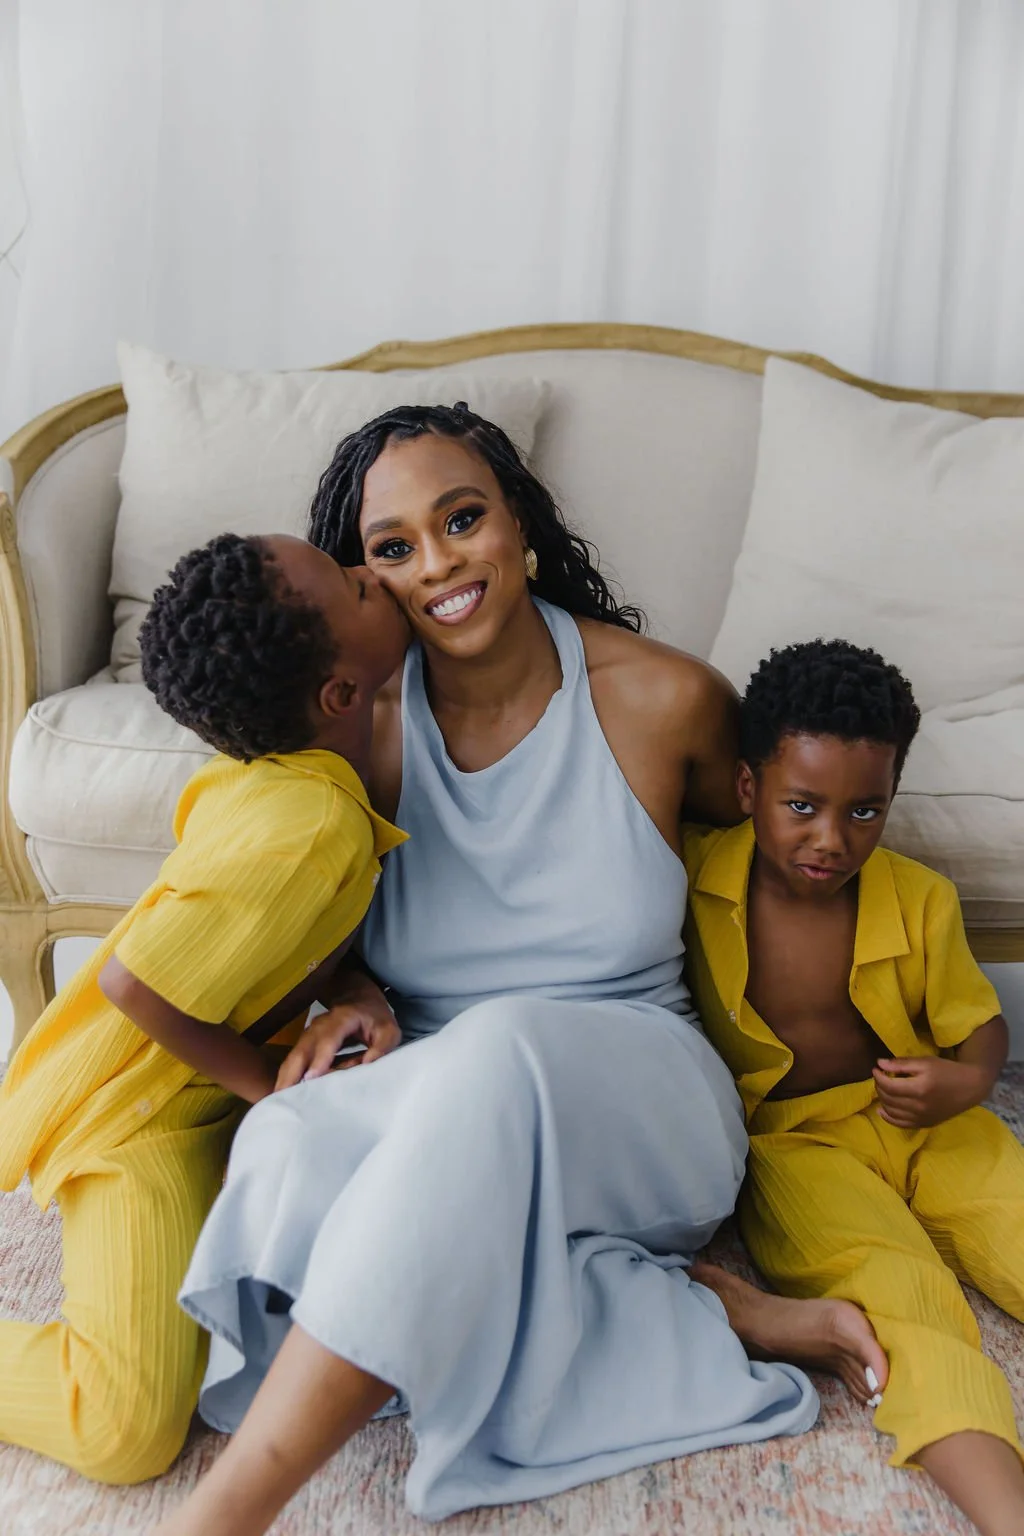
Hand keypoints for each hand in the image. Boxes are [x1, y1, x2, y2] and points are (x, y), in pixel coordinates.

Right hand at [275, 997, 400, 1090]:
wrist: (358, 999)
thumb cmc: (375, 1018)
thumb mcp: (388, 1030)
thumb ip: (382, 1047)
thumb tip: (368, 1065)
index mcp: (342, 1018)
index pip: (328, 1038)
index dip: (320, 1058)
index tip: (311, 1078)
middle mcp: (320, 1025)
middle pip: (303, 1048)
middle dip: (292, 1072)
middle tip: (283, 1097)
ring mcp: (309, 1034)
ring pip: (293, 1056)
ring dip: (284, 1077)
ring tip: (276, 1101)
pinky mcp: (306, 1044)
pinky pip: (293, 1061)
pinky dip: (286, 1076)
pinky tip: (280, 1094)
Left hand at [872, 1056, 989, 1127]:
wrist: (969, 1088)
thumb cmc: (947, 1071)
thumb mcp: (925, 1062)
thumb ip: (901, 1064)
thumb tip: (879, 1064)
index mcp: (920, 1089)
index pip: (889, 1086)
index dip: (878, 1077)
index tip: (876, 1069)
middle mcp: (919, 1107)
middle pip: (888, 1099)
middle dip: (879, 1086)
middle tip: (880, 1077)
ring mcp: (922, 1118)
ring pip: (891, 1112)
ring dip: (882, 1100)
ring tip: (883, 1089)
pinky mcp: (924, 1124)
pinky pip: (900, 1124)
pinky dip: (888, 1117)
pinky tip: (882, 1109)